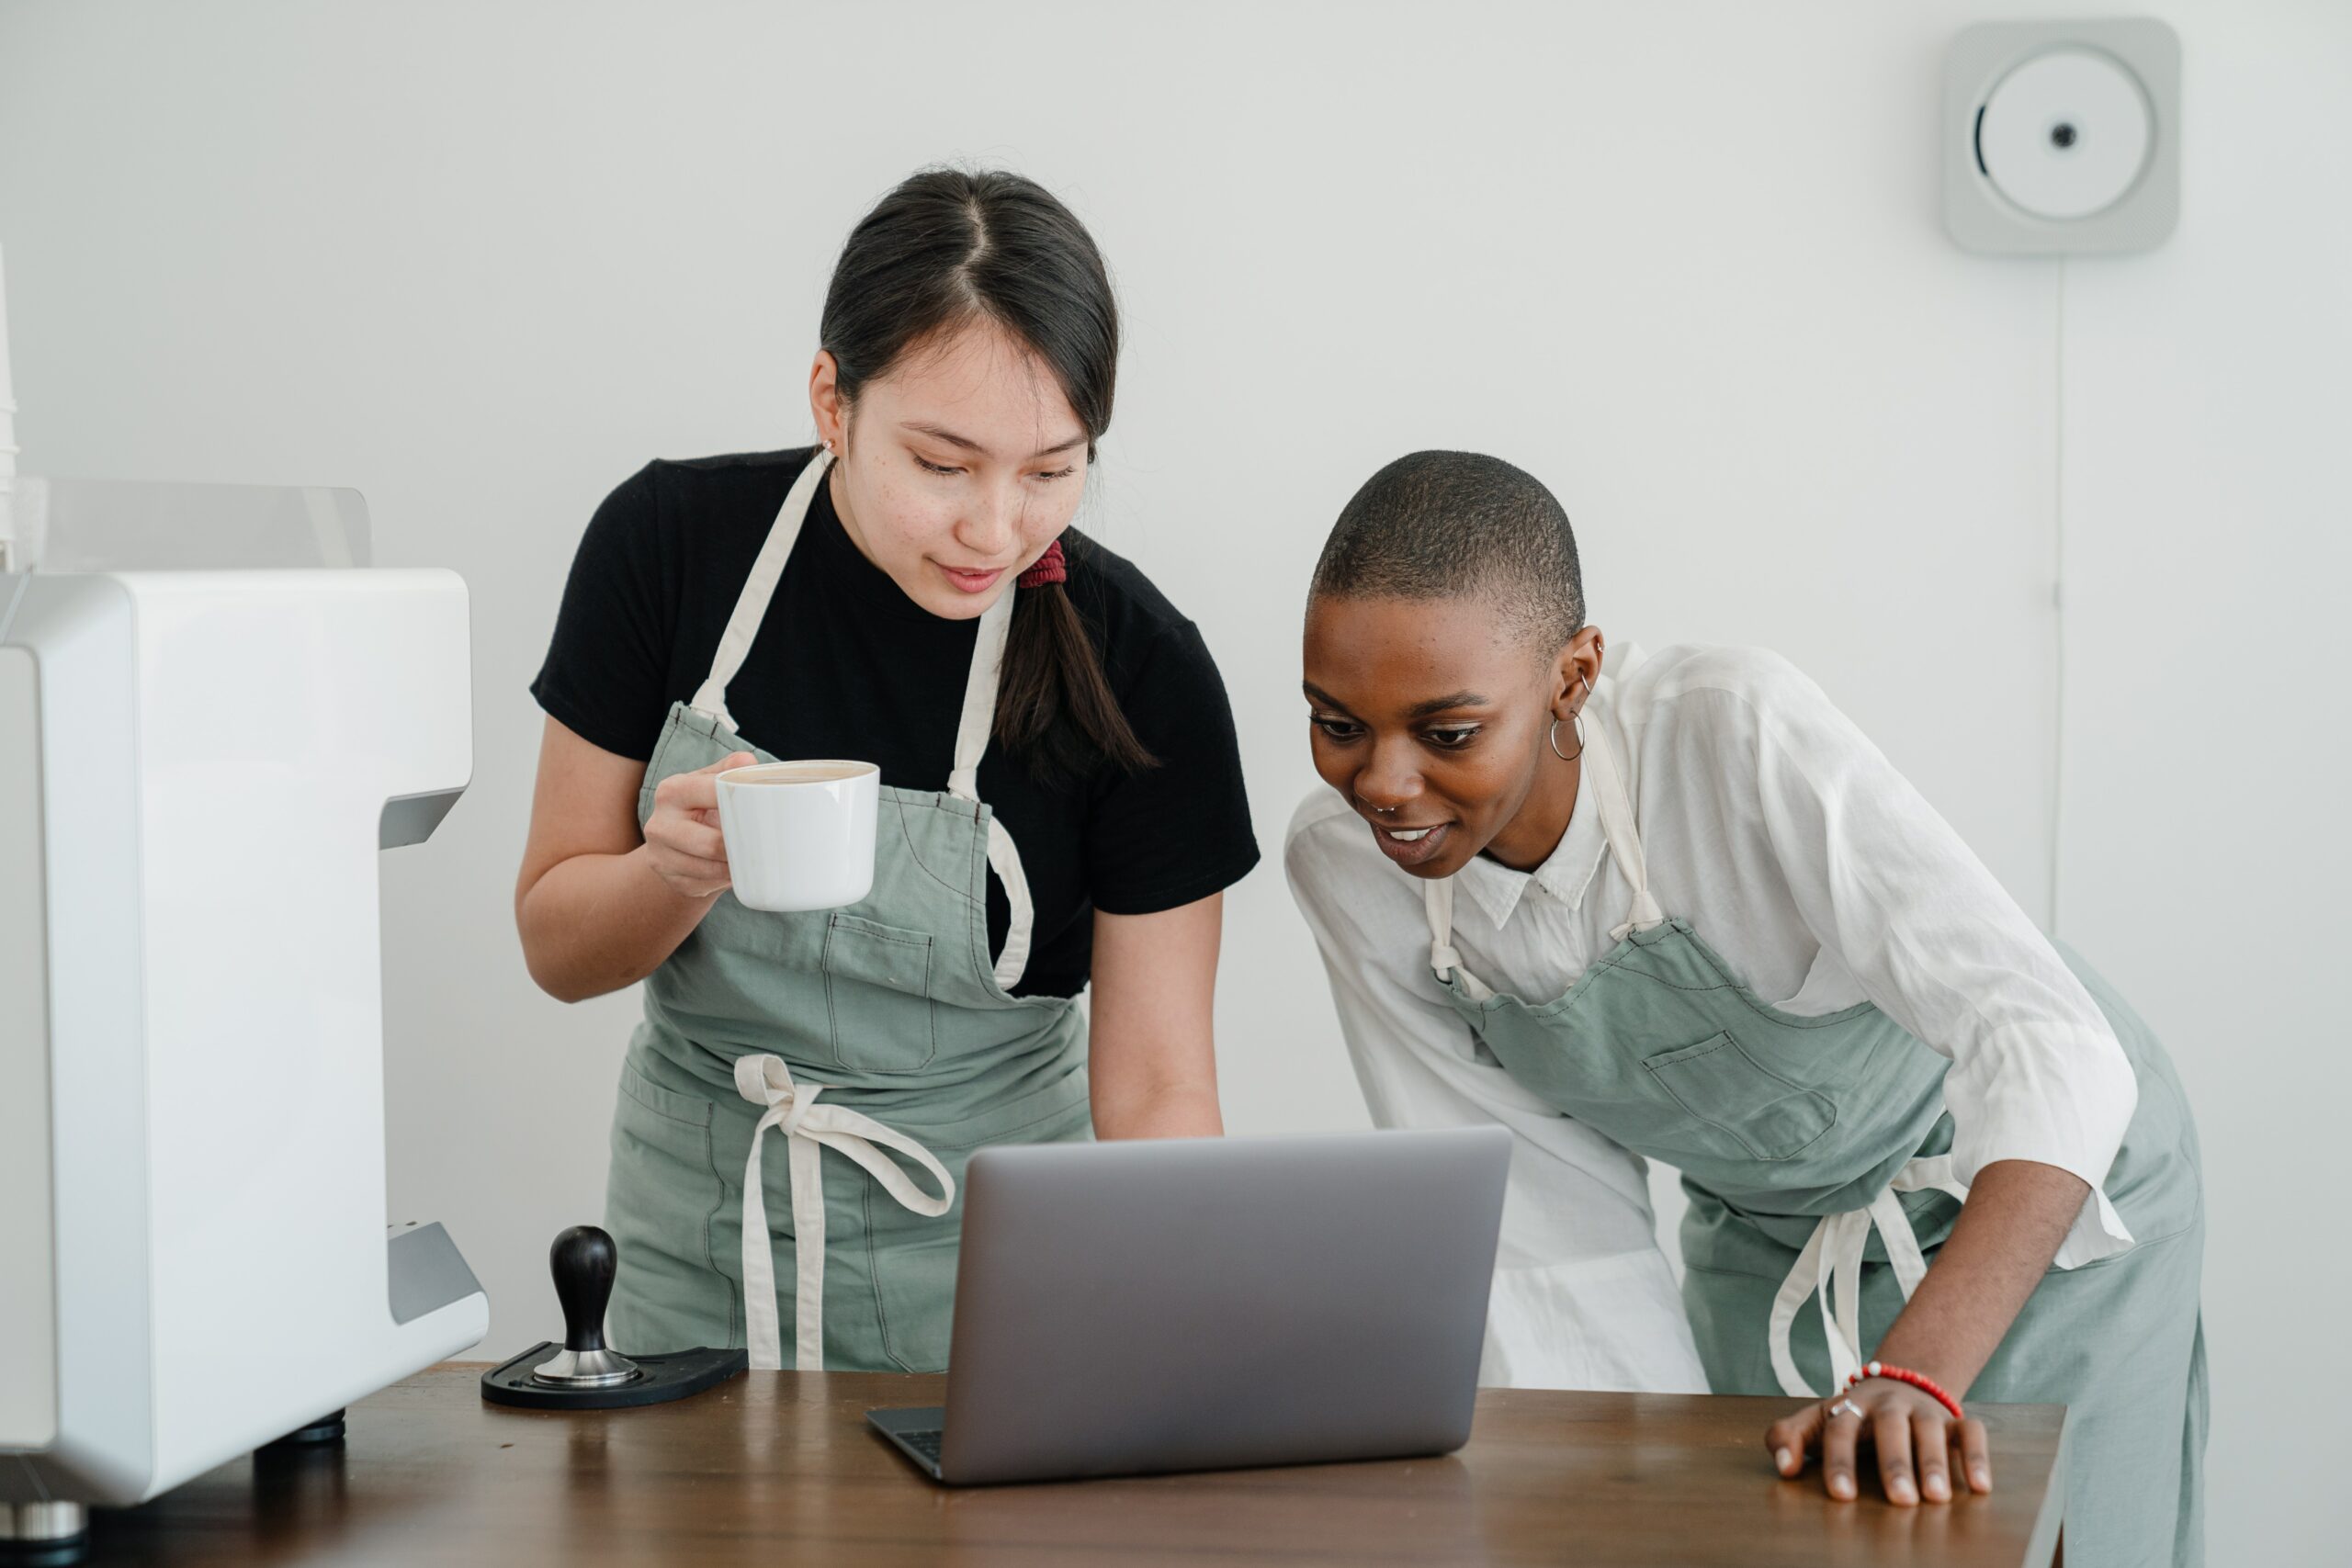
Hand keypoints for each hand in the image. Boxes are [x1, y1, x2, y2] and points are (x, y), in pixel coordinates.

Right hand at [641, 752, 754, 899]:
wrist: (673, 844)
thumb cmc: (699, 807)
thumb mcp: (709, 782)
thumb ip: (728, 770)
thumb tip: (748, 763)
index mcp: (672, 791)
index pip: (712, 792)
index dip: (742, 801)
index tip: (765, 809)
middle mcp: (660, 824)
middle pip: (711, 843)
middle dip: (741, 847)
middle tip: (766, 845)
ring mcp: (661, 856)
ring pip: (711, 869)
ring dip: (736, 867)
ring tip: (754, 860)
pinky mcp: (671, 880)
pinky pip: (706, 885)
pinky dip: (725, 880)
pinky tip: (736, 871)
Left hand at [1766, 1378, 1991, 1505]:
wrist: (1896, 1382)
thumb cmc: (1851, 1416)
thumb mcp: (1815, 1421)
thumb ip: (1786, 1438)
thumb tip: (1783, 1468)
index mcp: (1850, 1405)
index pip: (1840, 1430)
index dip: (1839, 1461)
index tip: (1842, 1496)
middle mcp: (1887, 1404)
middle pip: (1890, 1427)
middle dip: (1895, 1463)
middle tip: (1901, 1500)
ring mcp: (1922, 1409)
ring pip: (1929, 1429)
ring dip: (1934, 1462)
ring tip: (1937, 1497)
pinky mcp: (1953, 1419)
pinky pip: (1970, 1431)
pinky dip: (1976, 1455)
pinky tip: (1980, 1486)